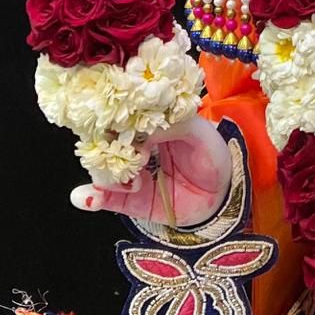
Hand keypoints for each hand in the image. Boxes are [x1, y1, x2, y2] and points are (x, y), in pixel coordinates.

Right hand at [70, 116, 232, 226]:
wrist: (221, 193)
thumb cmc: (211, 154)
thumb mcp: (200, 133)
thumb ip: (175, 126)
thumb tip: (142, 133)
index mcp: (149, 123)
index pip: (121, 116)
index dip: (117, 120)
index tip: (125, 130)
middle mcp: (133, 145)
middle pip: (103, 141)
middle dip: (105, 149)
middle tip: (125, 159)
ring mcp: (128, 172)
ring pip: (100, 169)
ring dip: (106, 175)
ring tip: (134, 184)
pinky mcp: (128, 199)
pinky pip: (103, 198)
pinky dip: (93, 198)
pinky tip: (93, 199)